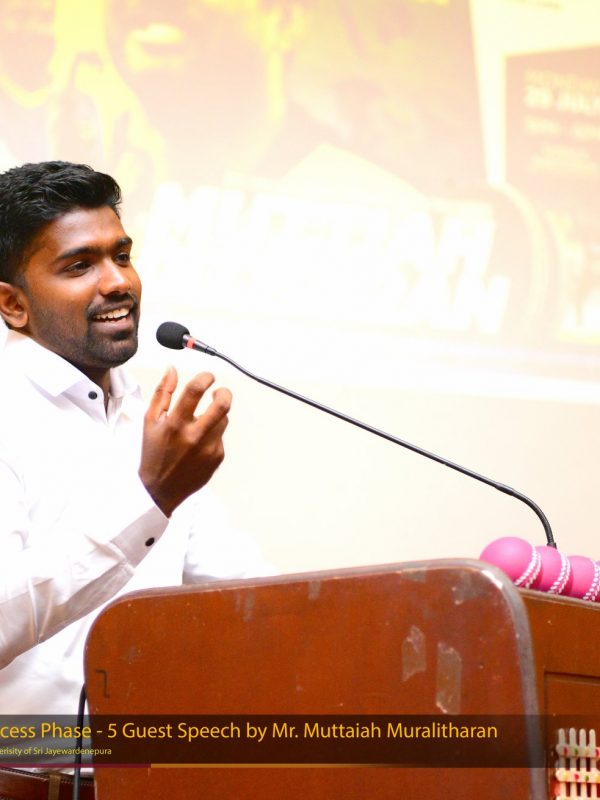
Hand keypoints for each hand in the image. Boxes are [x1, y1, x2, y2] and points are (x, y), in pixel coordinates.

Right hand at [139, 367, 231, 516]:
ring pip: (223, 420)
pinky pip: (221, 437)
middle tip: (219, 392)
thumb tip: (172, 370)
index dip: (205, 378)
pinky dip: (212, 435)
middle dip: (224, 393)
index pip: (196, 390)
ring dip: (215, 416)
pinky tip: (197, 445)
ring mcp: (208, 448)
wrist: (160, 490)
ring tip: (199, 424)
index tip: (208, 377)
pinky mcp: (217, 457)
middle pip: (222, 405)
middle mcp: (194, 436)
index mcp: (175, 424)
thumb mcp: (150, 421)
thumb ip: (163, 393)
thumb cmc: (153, 454)